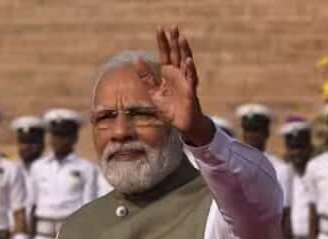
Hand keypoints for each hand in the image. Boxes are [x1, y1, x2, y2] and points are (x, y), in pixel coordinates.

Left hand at [134, 27, 207, 144]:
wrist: (181, 123)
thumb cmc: (169, 107)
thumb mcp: (153, 91)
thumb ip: (146, 76)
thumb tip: (136, 59)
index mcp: (168, 73)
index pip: (165, 53)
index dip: (162, 42)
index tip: (159, 28)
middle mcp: (178, 74)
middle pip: (176, 54)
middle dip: (174, 41)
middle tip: (172, 27)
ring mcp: (185, 81)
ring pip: (185, 62)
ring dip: (184, 50)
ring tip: (181, 38)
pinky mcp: (190, 91)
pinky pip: (191, 78)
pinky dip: (190, 69)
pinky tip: (188, 60)